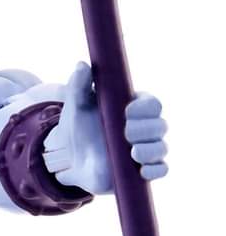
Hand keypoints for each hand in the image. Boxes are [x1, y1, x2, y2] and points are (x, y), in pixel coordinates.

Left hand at [43, 62, 167, 194]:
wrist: (72, 155)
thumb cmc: (78, 124)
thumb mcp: (76, 104)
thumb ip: (79, 84)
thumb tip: (82, 65)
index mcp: (133, 107)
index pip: (153, 103)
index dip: (145, 107)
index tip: (127, 111)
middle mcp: (144, 127)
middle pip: (161, 125)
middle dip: (146, 129)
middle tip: (126, 132)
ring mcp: (146, 148)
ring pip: (162, 147)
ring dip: (150, 150)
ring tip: (132, 152)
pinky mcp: (144, 168)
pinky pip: (161, 170)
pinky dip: (155, 170)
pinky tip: (141, 169)